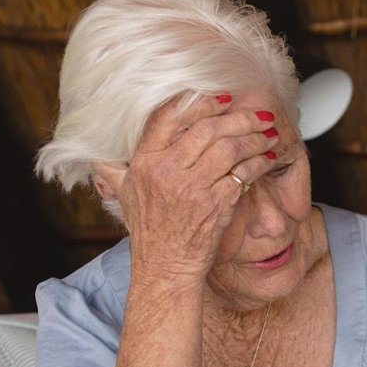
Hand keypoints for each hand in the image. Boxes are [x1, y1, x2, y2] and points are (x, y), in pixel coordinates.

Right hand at [100, 93, 278, 285]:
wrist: (165, 267)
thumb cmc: (150, 231)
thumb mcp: (124, 194)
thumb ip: (114, 168)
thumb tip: (97, 151)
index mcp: (144, 162)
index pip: (171, 117)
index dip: (200, 103)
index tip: (224, 98)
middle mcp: (166, 171)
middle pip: (207, 129)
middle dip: (239, 118)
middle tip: (259, 114)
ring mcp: (192, 188)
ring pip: (229, 149)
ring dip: (254, 138)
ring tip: (269, 133)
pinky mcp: (214, 205)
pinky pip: (242, 175)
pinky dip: (259, 163)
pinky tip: (268, 158)